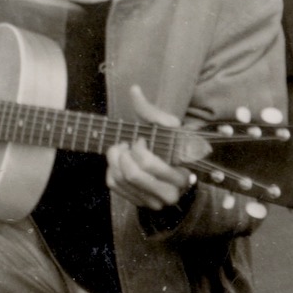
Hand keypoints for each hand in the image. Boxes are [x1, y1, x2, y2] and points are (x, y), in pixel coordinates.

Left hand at [106, 85, 192, 210]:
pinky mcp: (137, 203)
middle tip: (127, 145)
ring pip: (120, 179)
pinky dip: (112, 168)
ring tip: (124, 150)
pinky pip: (113, 184)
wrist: (169, 169)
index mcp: (180, 176)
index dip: (138, 147)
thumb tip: (134, 89)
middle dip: (123, 154)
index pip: (148, 163)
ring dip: (115, 159)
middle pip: (131, 174)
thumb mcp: (165, 128)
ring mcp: (152, 202)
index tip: (142, 140)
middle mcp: (168, 195)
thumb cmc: (167, 146)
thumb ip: (150, 110)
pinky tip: (122, 162)